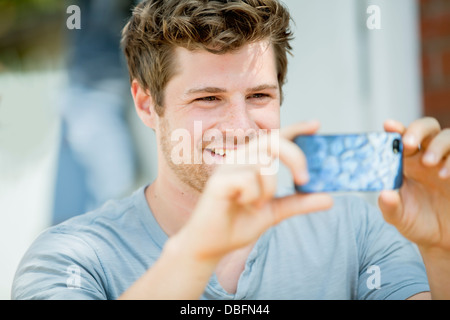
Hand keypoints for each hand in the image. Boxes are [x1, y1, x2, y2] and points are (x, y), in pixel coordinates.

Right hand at [176, 121, 333, 261]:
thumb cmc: (238, 224)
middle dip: (294, 157)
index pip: (275, 139)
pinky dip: (252, 196)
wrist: (212, 246)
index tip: (316, 125)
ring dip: (268, 189)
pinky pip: (248, 179)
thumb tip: (329, 199)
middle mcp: (239, 159)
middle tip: (304, 180)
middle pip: (273, 141)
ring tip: (256, 205)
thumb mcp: (275, 212)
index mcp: (252, 162)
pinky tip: (240, 204)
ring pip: (263, 164)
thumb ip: (298, 203)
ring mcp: (227, 167)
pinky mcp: (219, 180)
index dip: (295, 129)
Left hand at [379, 117, 449, 250]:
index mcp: (407, 162)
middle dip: (417, 130)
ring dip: (438, 146)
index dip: (395, 129)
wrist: (443, 238)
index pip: (400, 138)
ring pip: (448, 137)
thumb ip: (390, 207)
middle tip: (408, 143)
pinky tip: (447, 174)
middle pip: (427, 128)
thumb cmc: (417, 222)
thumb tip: (384, 194)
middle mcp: (428, 156)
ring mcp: (448, 162)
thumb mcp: (399, 218)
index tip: (388, 126)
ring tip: (429, 163)